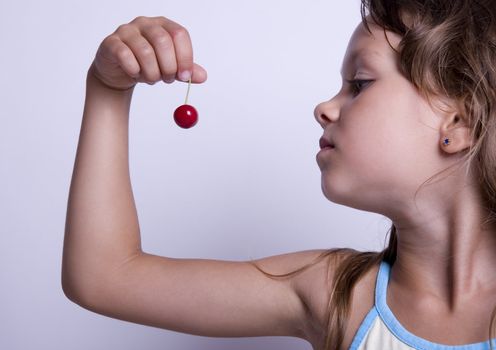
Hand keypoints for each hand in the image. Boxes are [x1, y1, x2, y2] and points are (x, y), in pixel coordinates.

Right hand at [89, 16, 207, 90]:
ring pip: (145, 51)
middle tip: (168, 79)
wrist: (119, 72)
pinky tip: (135, 74)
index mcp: (163, 25)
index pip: (179, 34)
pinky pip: (125, 55)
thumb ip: (186, 71)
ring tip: (152, 79)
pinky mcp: (111, 43)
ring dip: (152, 72)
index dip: (185, 57)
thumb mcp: (170, 68)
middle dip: (169, 66)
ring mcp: (126, 31)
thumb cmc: (147, 65)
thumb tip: (203, 77)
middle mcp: (145, 23)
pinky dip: (134, 70)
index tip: (185, 76)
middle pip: (163, 41)